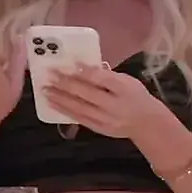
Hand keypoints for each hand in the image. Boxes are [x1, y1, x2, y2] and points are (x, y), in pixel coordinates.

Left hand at [43, 63, 166, 138]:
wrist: (146, 123)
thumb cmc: (135, 96)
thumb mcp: (127, 80)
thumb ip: (107, 75)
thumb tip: (82, 67)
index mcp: (124, 88)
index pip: (102, 78)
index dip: (85, 71)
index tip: (70, 64)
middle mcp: (114, 105)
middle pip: (87, 93)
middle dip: (66, 83)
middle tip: (50, 75)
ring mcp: (106, 119)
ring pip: (79, 107)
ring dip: (60, 98)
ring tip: (45, 89)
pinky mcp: (99, 128)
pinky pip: (79, 118)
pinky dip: (64, 111)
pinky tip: (52, 104)